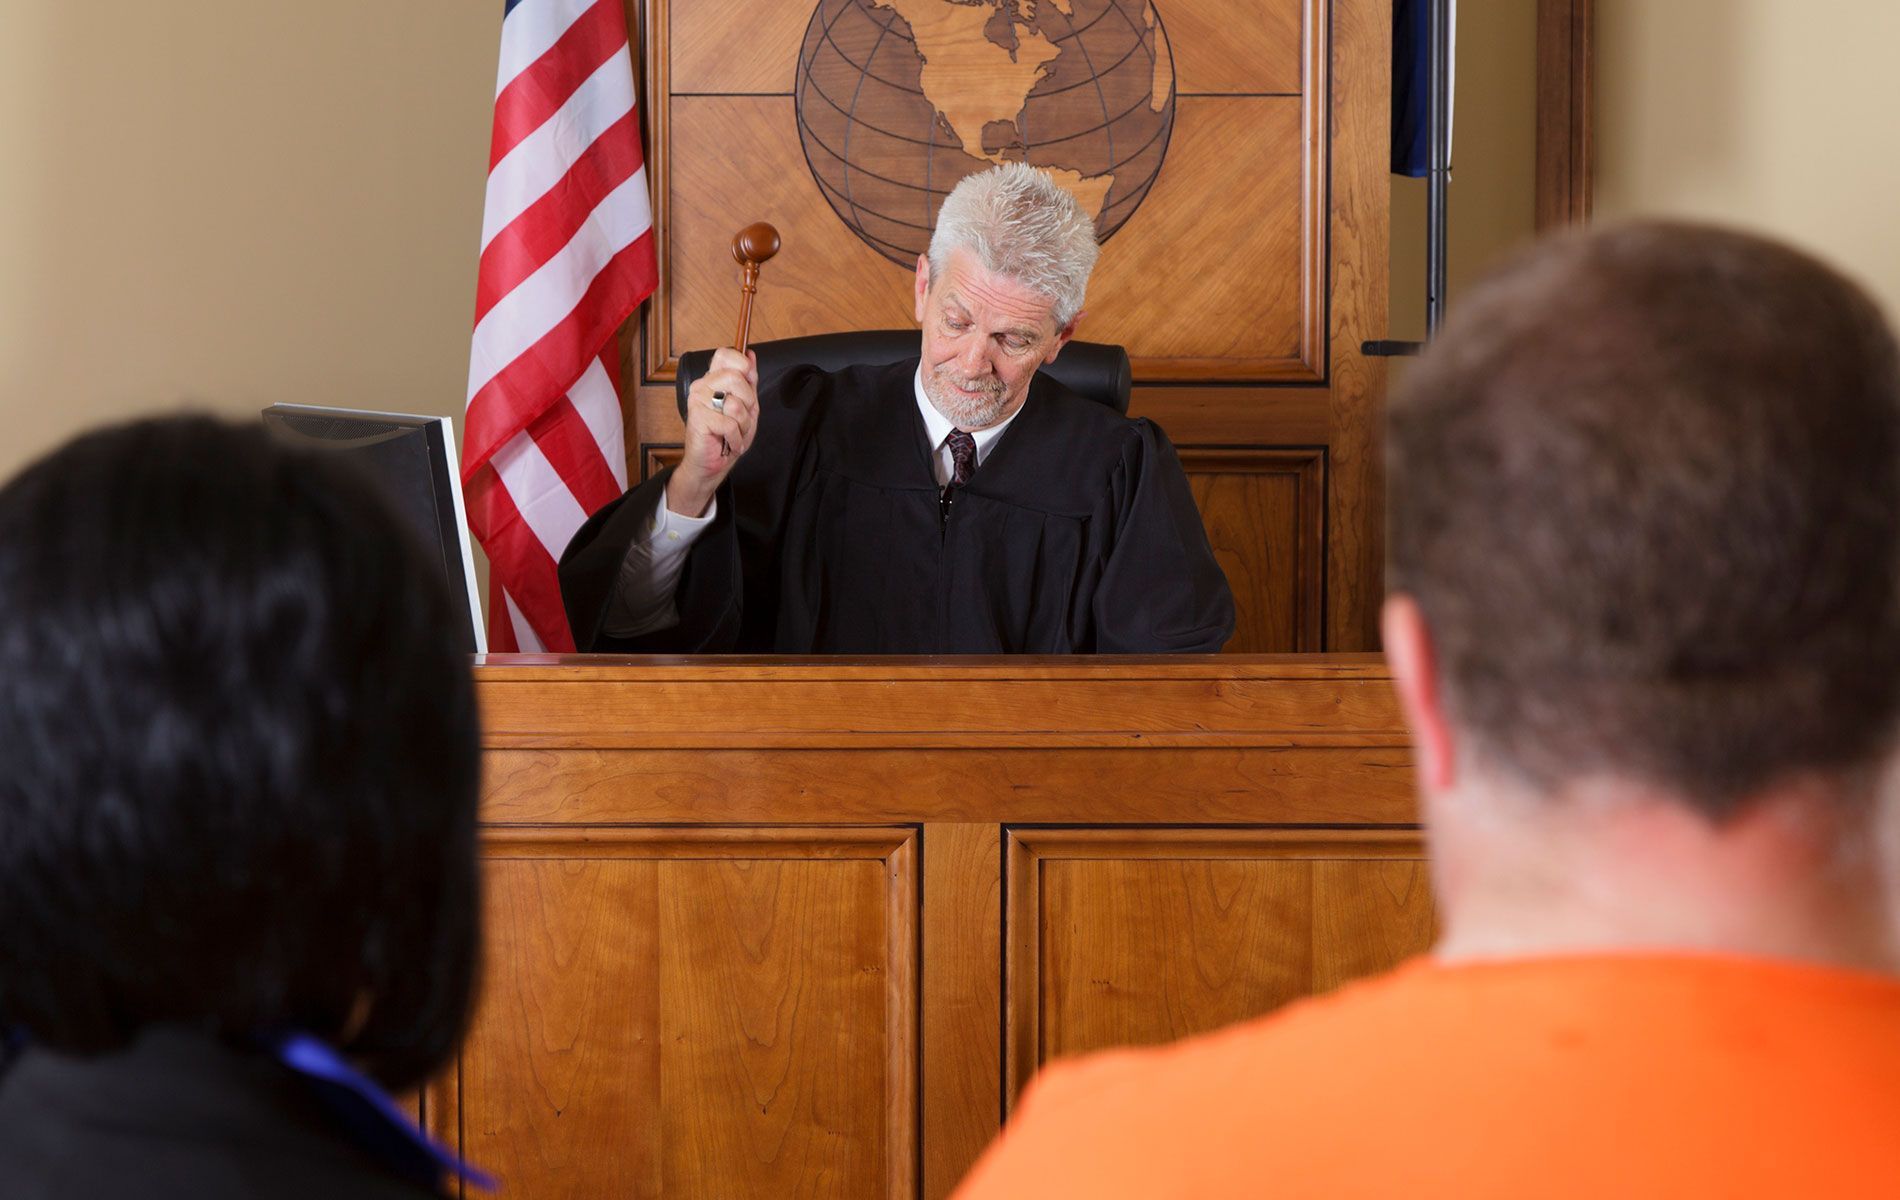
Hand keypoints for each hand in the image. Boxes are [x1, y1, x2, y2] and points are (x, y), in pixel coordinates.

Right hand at [668, 347, 757, 517]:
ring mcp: (697, 400)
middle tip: (741, 418)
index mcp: (713, 380)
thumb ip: (749, 381)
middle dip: (748, 402)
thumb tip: (750, 355)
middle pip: (736, 377)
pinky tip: (728, 442)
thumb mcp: (746, 406)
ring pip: (735, 403)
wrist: (710, 465)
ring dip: (742, 424)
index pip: (725, 354)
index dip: (742, 364)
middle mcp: (702, 386)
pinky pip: (730, 424)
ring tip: (734, 432)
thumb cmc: (726, 436)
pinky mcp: (698, 417)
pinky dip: (735, 438)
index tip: (748, 380)